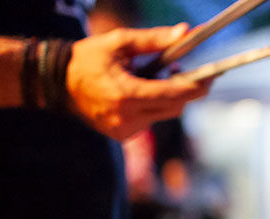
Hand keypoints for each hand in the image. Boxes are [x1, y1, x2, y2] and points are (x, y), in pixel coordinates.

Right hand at [67, 24, 210, 140]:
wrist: (57, 84)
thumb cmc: (88, 59)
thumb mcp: (119, 42)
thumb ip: (154, 39)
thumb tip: (185, 32)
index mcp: (126, 94)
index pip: (173, 94)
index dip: (196, 86)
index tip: (212, 76)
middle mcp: (126, 117)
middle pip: (175, 107)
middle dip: (188, 90)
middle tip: (194, 72)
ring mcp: (124, 130)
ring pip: (165, 114)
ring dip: (171, 97)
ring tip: (164, 75)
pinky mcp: (123, 136)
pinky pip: (151, 120)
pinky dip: (155, 106)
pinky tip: (146, 90)